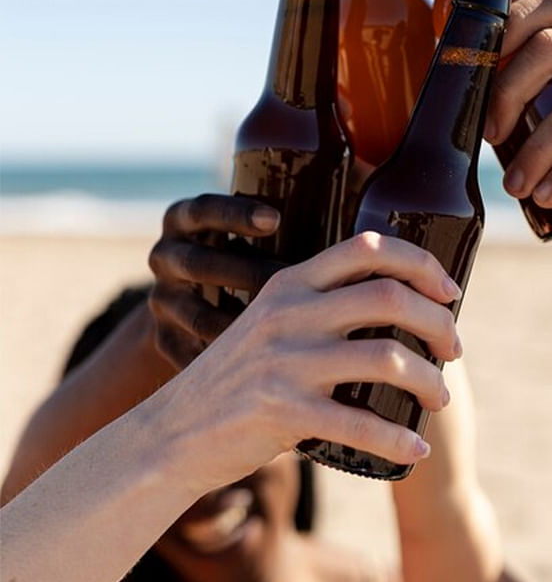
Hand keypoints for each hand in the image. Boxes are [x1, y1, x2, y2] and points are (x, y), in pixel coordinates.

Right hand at [147, 194, 284, 369]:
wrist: (190, 299)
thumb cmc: (243, 254)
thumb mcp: (248, 231)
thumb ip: (288, 224)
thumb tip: (358, 228)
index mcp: (185, 220)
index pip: (202, 210)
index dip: (235, 214)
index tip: (275, 219)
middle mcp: (166, 258)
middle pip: (197, 265)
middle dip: (245, 274)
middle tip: (291, 284)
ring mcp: (163, 301)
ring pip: (196, 315)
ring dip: (240, 326)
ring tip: (288, 335)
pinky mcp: (164, 339)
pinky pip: (192, 355)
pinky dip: (227, 363)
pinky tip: (264, 371)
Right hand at [164, 231, 462, 481]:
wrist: (169, 437)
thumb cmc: (236, 382)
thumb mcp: (270, 326)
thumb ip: (318, 311)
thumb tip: (398, 311)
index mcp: (290, 284)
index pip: (367, 248)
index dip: (421, 263)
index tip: (451, 292)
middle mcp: (290, 313)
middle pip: (391, 297)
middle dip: (438, 323)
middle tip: (453, 351)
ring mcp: (285, 362)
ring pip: (387, 357)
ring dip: (430, 382)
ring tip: (440, 400)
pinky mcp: (283, 412)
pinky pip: (361, 423)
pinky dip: (398, 439)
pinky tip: (414, 450)